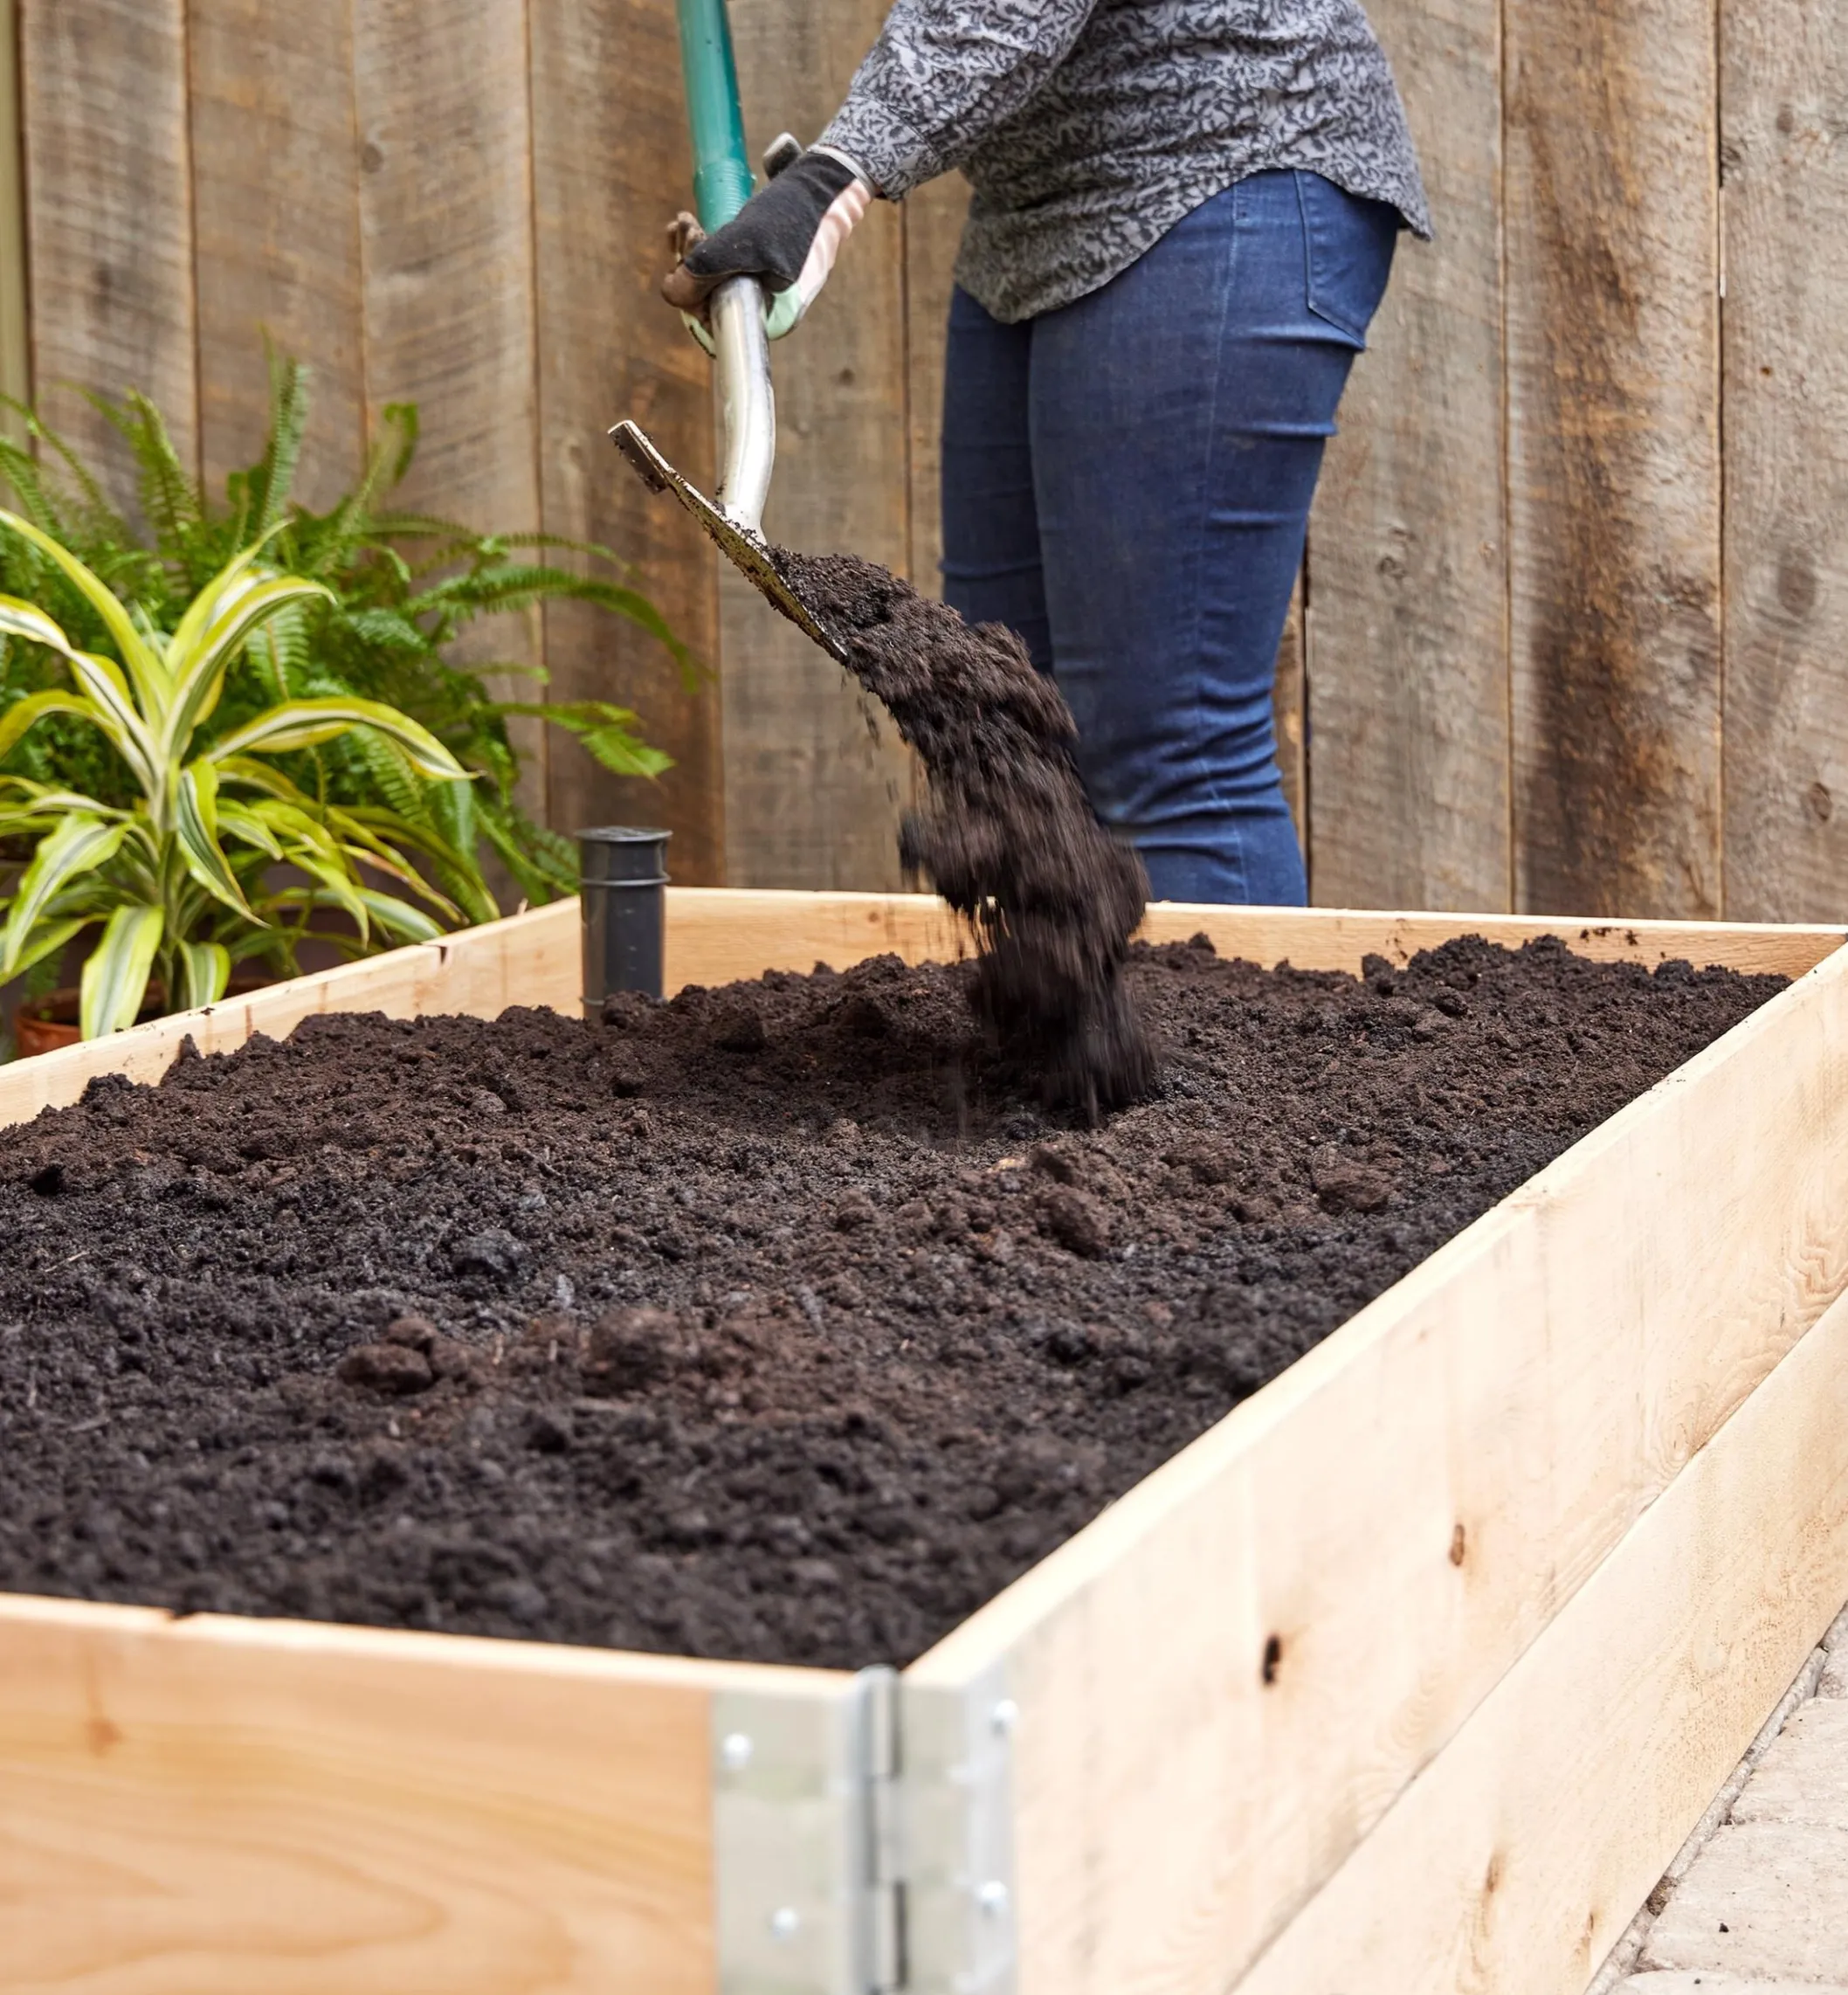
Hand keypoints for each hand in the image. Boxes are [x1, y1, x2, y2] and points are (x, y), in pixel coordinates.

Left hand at [661, 146, 872, 341]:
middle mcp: (769, 308)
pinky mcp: (763, 263)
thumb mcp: (744, 243)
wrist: (826, 183)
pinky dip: (705, 243)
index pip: (716, 322)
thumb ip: (706, 270)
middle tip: (684, 225)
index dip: (691, 294)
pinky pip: (725, 262)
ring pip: (714, 278)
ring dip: (692, 248)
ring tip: (684, 220)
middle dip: (689, 262)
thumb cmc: (792, 215)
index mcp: (772, 318)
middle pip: (712, 299)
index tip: (682, 257)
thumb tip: (671, 293)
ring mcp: (767, 285)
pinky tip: (690, 221)